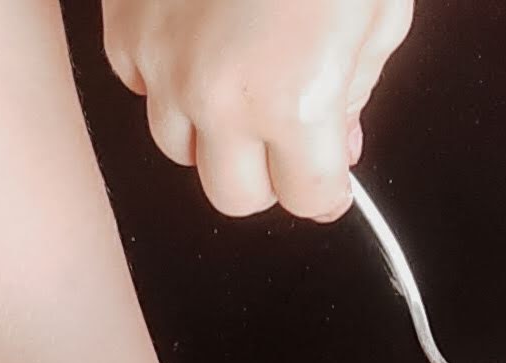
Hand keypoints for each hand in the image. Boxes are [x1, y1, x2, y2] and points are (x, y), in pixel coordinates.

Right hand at [102, 0, 413, 219]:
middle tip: (287, 132)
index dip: (325, 186)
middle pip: (234, 196)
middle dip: (267, 173)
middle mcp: (218, 97)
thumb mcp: (379, 13)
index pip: (307, 201)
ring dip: (213, 129)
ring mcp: (161, 63)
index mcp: (293, 102)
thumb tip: (338, 137)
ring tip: (242, 74)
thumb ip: (356, 90)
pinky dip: (169, 74)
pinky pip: (141, 84)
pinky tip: (202, 33)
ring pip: (179, 148)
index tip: (328, 172)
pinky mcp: (125, 25)